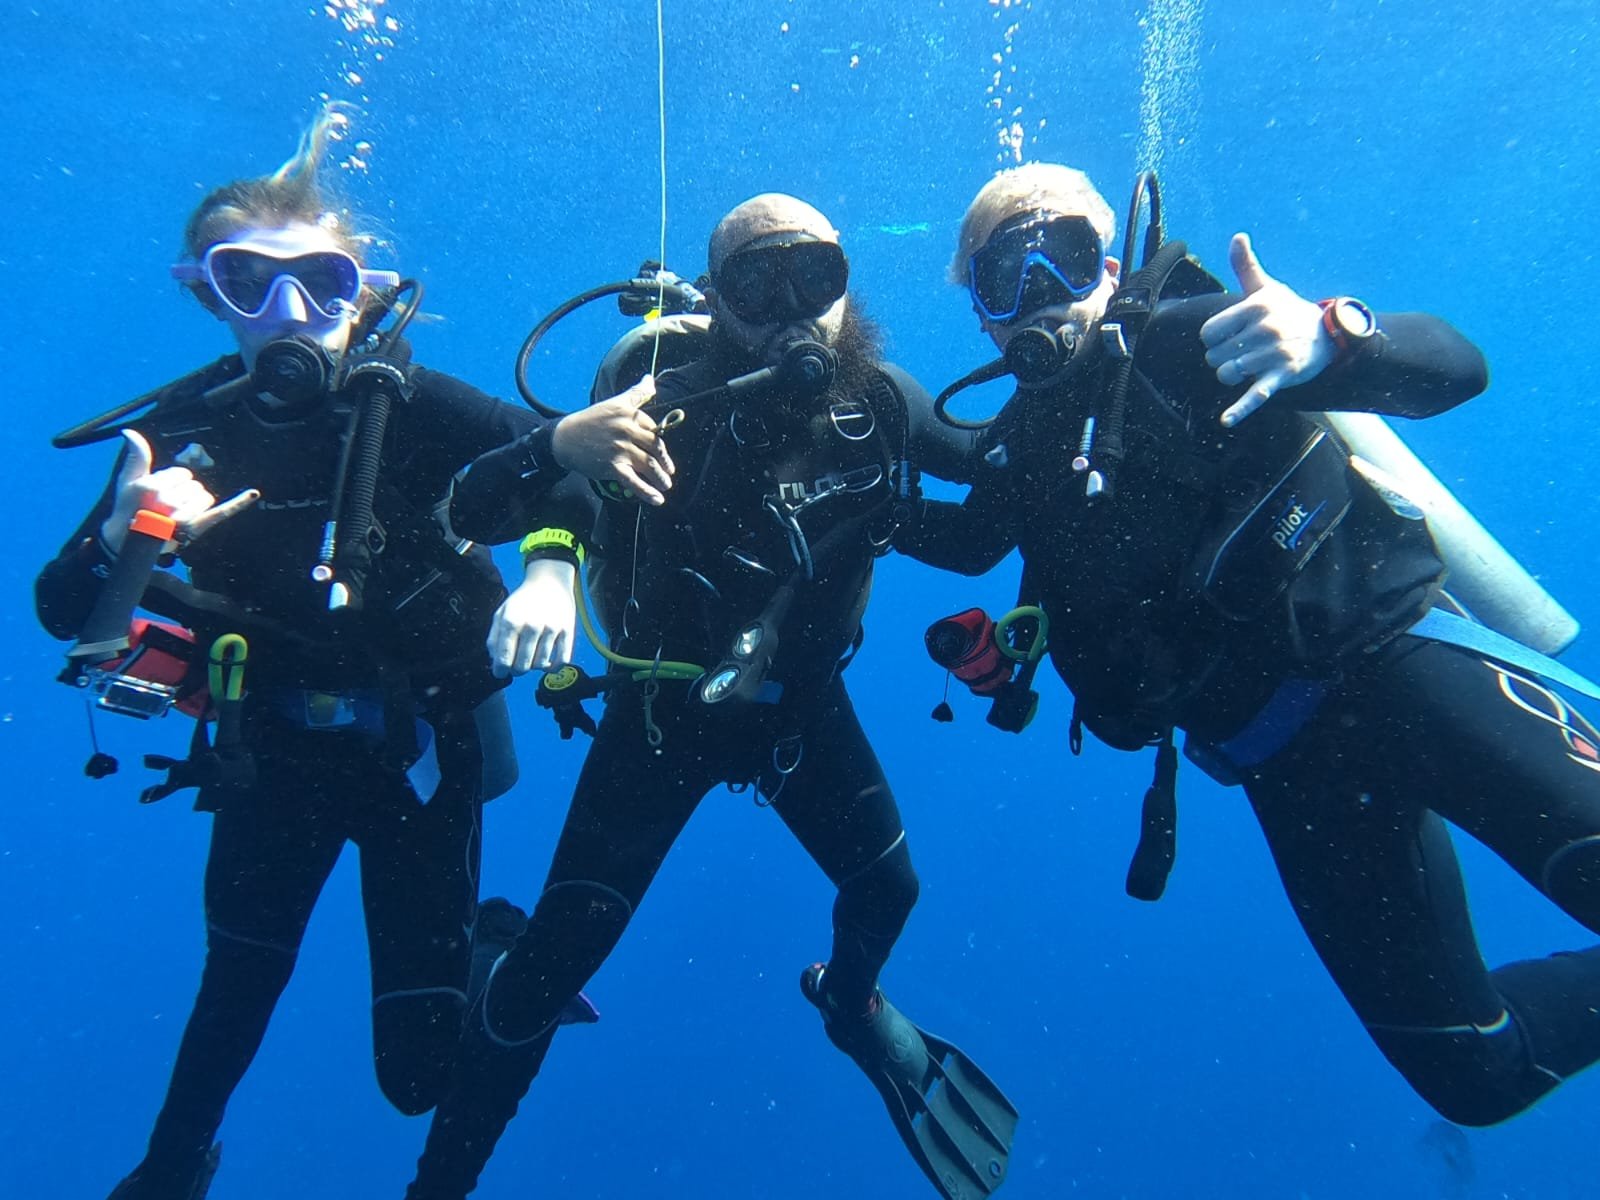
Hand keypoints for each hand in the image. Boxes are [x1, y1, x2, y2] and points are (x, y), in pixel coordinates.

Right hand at [99, 430, 259, 554]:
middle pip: (194, 485)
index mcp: (152, 487)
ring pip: (206, 497)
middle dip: (184, 493)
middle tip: (167, 507)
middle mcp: (168, 500)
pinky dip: (239, 503)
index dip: (174, 481)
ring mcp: (183, 515)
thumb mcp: (128, 481)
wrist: (130, 542)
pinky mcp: (198, 526)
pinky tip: (253, 493)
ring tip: (178, 515)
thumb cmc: (129, 509)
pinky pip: (222, 512)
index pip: (181, 473)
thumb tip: (130, 432)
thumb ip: (137, 457)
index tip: (162, 494)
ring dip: (196, 503)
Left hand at [487, 557, 576, 677]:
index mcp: (511, 621)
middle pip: (522, 666)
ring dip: (533, 666)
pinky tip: (546, 663)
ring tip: (531, 657)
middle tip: (516, 664)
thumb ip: (494, 637)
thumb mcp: (502, 613)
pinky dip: (552, 667)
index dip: (500, 670)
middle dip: (516, 670)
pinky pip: (561, 661)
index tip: (500, 671)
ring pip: (540, 665)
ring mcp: (551, 629)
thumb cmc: (523, 600)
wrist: (550, 582)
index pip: (504, 659)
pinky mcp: (567, 632)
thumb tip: (495, 661)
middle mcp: (532, 626)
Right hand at [550, 376, 674, 504]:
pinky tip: (657, 500)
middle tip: (669, 471)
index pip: (655, 430)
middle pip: (655, 448)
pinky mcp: (612, 466)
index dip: (660, 444)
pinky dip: (647, 492)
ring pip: (649, 466)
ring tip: (666, 486)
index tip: (662, 453)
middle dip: (665, 462)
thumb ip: (636, 393)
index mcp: (630, 415)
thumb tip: (651, 379)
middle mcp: (627, 431)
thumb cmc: (592, 419)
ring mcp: (620, 450)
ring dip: (661, 479)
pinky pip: (634, 482)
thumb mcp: (615, 403)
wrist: (565, 437)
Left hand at [1200, 233, 1336, 426]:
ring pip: (1227, 374)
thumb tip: (1237, 236)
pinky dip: (1240, 409)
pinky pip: (1255, 395)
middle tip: (1243, 350)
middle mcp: (1265, 328)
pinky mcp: (1283, 376)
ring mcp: (1274, 353)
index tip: (1229, 335)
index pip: (1209, 333)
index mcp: (1255, 307)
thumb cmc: (1287, 310)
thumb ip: (1246, 266)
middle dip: (1222, 357)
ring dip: (1231, 375)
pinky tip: (1227, 419)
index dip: (1214, 338)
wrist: (1327, 334)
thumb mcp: (1266, 288)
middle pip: (1215, 356)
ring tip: (1248, 366)